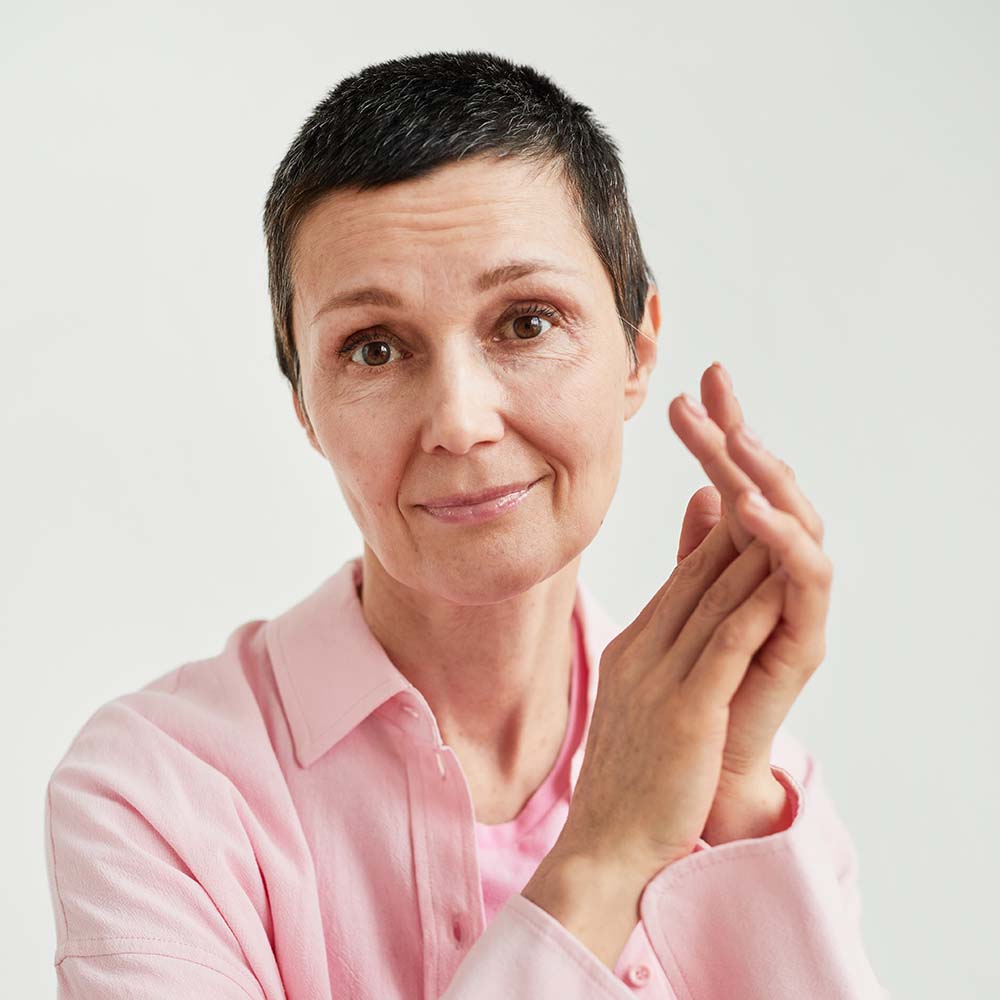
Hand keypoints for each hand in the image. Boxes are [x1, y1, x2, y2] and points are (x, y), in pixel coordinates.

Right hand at [557, 511, 784, 883]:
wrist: (604, 845)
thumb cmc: (629, 776)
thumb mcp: (637, 697)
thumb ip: (660, 645)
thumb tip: (668, 623)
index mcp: (632, 648)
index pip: (682, 578)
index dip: (719, 534)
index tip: (749, 497)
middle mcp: (642, 653)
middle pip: (697, 576)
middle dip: (735, 522)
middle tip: (761, 476)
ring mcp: (660, 681)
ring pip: (713, 602)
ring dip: (750, 553)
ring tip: (779, 508)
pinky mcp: (684, 714)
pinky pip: (725, 649)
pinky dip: (753, 608)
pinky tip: (777, 578)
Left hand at [667, 362, 832, 841]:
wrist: (683, 779)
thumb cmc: (684, 695)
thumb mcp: (681, 609)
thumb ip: (696, 554)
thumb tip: (699, 495)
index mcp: (743, 567)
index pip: (734, 485)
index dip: (718, 437)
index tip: (688, 389)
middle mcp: (774, 580)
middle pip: (770, 491)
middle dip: (741, 437)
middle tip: (711, 387)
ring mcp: (791, 610)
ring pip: (796, 525)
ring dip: (766, 476)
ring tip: (733, 438)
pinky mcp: (802, 644)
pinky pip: (803, 581)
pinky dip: (780, 540)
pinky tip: (744, 505)